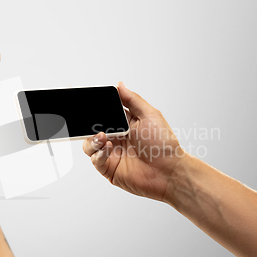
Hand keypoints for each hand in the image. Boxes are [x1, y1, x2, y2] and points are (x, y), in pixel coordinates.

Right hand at [82, 82, 185, 201]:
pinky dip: (98, 153)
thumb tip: (120, 85)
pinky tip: (108, 148)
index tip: (87, 104)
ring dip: (91, 140)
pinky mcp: (109, 169)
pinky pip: (95, 160)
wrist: (169, 171)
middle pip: (92, 129)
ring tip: (102, 137)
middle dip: (87, 125)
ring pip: (89, 145)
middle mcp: (116, 138)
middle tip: (91, 123)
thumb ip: (132, 100)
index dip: (95, 110)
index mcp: (124, 124)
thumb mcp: (150, 115)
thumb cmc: (164, 145)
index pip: (103, 114)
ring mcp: (111, 154)